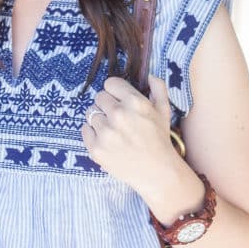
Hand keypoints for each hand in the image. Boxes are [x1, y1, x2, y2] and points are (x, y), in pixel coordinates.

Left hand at [81, 74, 177, 194]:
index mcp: (134, 102)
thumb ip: (158, 88)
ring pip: (90, 114)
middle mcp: (118, 115)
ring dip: (100, 120)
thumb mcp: (164, 111)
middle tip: (118, 118)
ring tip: (113, 130)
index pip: (110, 83)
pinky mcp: (96, 148)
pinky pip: (84, 130)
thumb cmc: (159, 139)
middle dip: (107, 105)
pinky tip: (106, 140)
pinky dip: (92, 133)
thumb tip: (150, 75)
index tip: (120, 100)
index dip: (115, 92)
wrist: (156, 172)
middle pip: (99, 97)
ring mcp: (106, 133)